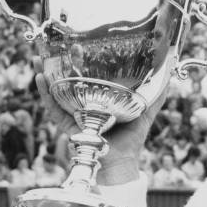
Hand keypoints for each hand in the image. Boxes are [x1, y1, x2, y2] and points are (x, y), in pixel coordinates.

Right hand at [33, 56, 168, 184]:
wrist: (122, 163)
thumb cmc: (132, 139)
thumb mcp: (144, 111)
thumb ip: (155, 94)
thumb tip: (169, 74)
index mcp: (100, 99)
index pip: (88, 76)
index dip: (80, 61)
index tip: (76, 44)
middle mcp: (84, 105)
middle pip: (68, 80)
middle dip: (58, 64)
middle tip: (53, 45)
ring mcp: (74, 114)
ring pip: (56, 91)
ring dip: (45, 74)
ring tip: (37, 58)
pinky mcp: (67, 126)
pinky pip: (54, 109)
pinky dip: (46, 95)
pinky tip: (41, 79)